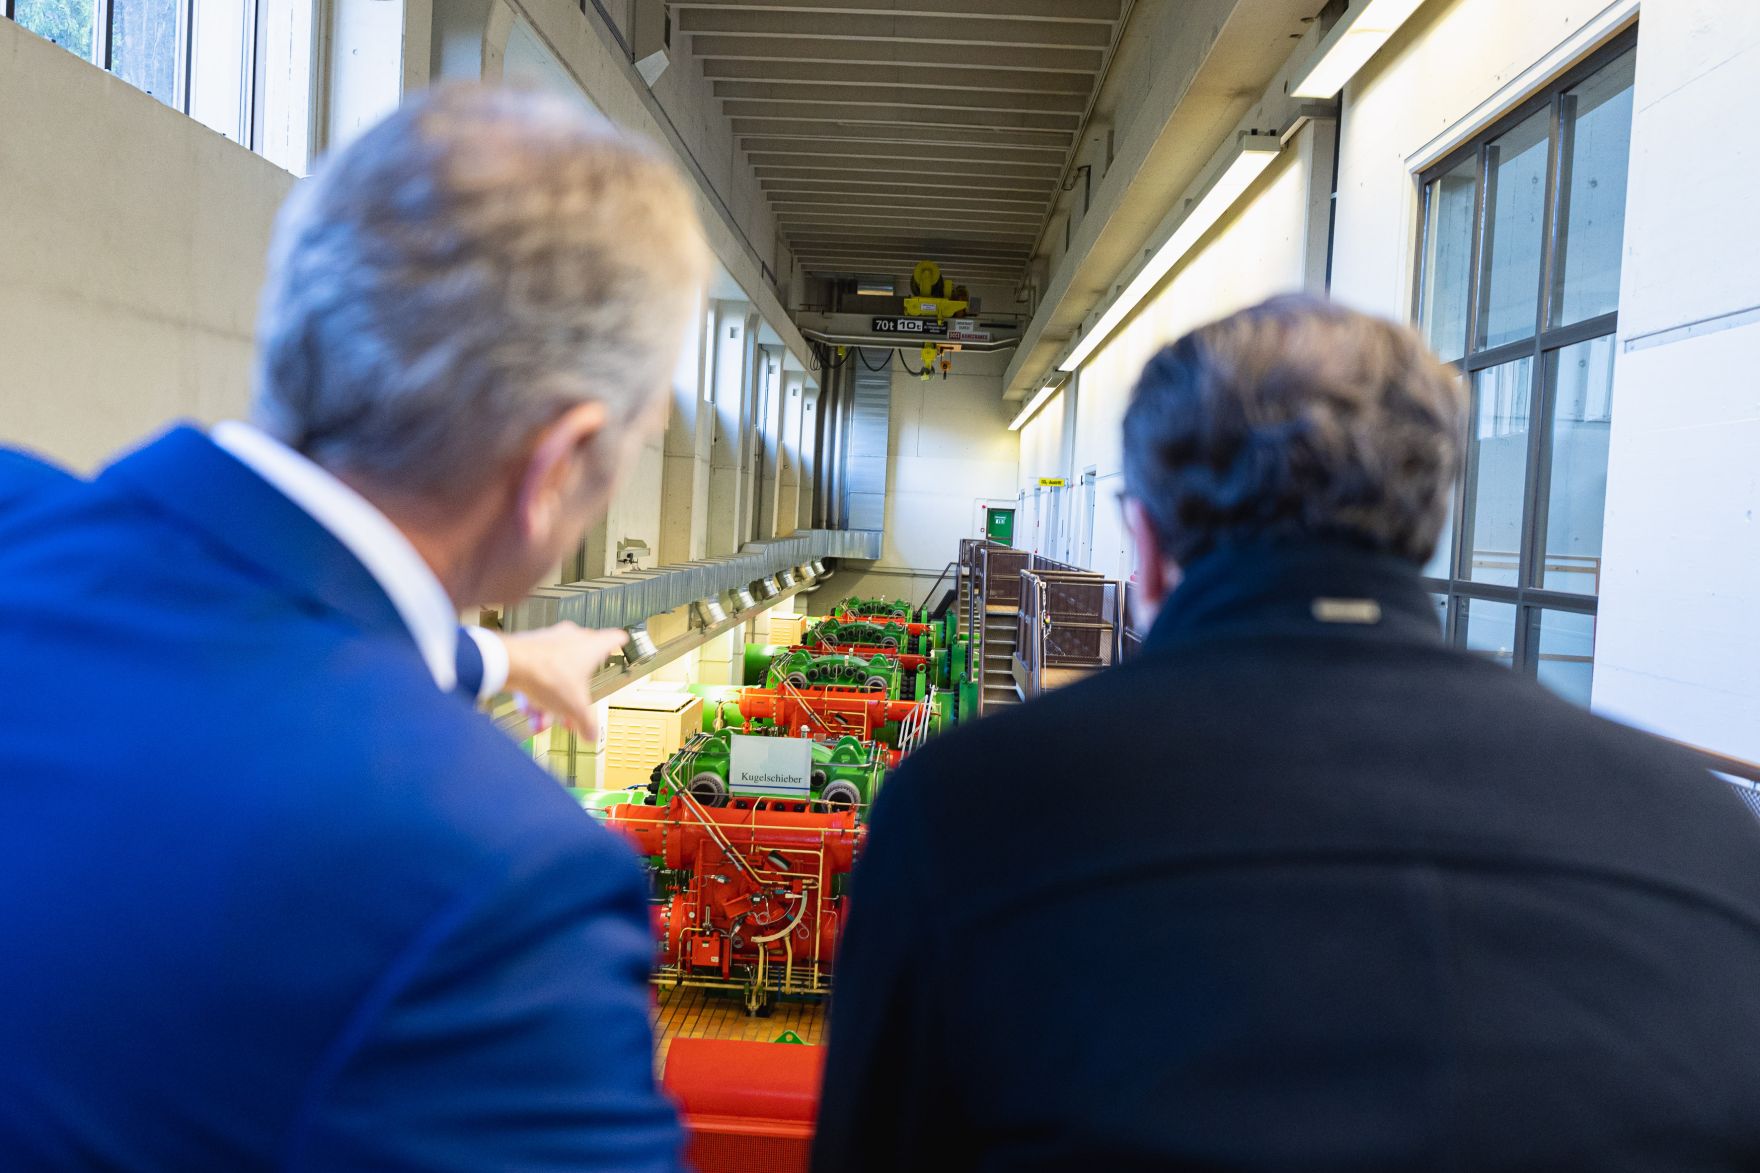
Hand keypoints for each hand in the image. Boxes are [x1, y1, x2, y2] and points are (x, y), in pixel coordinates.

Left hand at [500, 623, 628, 738]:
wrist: (509, 664)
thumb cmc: (547, 675)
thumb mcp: (575, 707)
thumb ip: (587, 722)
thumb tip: (592, 733)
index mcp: (592, 646)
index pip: (614, 637)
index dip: (619, 642)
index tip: (621, 642)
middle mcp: (572, 638)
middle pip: (582, 665)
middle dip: (574, 693)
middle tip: (572, 710)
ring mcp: (549, 640)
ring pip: (556, 673)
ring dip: (550, 698)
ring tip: (542, 719)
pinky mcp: (528, 646)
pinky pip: (536, 672)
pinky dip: (534, 691)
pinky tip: (528, 709)